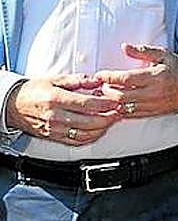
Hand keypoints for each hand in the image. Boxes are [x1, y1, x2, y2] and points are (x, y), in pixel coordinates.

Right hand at [5, 74, 122, 144]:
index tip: (116, 102)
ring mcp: (55, 129)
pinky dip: (91, 137)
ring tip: (112, 120)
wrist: (15, 105)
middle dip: (108, 118)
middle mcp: (55, 116)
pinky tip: (99, 130)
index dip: (105, 104)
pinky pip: (77, 141)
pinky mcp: (55, 137)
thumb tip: (97, 80)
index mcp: (56, 99)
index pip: (86, 104)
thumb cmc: (35, 91)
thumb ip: (78, 80)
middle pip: (88, 122)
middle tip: (119, 111)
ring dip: (102, 128)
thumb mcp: (55, 79)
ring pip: (85, 134)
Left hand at [91, 44, 177, 117]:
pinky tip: (116, 104)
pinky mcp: (153, 112)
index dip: (109, 77)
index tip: (100, 74)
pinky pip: (132, 115)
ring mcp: (153, 105)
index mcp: (156, 77)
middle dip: (106, 91)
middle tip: (100, 85)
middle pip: (121, 96)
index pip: (126, 79)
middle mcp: (154, 93)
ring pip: (124, 107)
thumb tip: (124, 47)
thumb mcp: (163, 55)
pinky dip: (120, 110)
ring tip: (105, 95)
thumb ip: (143, 51)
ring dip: (111, 102)